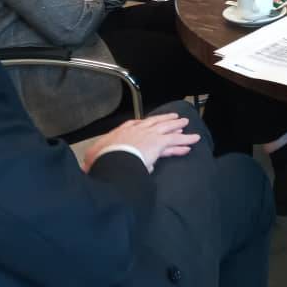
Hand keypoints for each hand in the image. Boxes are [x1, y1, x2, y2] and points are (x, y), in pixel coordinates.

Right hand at [83, 113, 200, 172]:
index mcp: (122, 132)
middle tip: (174, 118)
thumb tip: (92, 168)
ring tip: (186, 124)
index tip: (151, 125)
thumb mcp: (94, 158)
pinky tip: (194, 140)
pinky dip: (186, 140)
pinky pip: (176, 140)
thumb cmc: (102, 158)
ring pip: (167, 128)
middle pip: (155, 123)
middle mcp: (137, 130)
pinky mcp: (160, 143)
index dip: (146, 126)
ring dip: (177, 126)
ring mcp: (150, 135)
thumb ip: (97, 160)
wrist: (112, 157)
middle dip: (165, 120)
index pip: (137, 127)